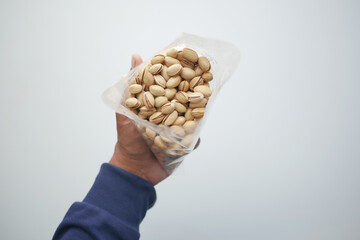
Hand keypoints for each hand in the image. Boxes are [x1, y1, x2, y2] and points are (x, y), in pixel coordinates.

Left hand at [109, 54, 199, 184]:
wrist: (133, 169)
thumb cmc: (127, 140)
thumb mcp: (125, 110)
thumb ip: (130, 86)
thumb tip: (135, 55)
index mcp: (158, 104)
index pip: (170, 85)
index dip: (178, 73)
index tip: (186, 60)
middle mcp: (169, 115)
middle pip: (185, 99)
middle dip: (193, 90)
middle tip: (202, 78)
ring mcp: (177, 130)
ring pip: (192, 118)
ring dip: (197, 112)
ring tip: (203, 103)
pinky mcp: (182, 145)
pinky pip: (193, 139)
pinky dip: (194, 137)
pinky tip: (192, 134)